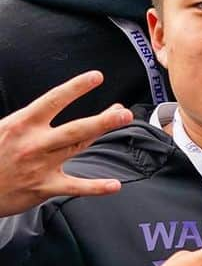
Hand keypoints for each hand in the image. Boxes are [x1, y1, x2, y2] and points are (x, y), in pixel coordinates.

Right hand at [0, 71, 133, 215]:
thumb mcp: (3, 128)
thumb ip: (29, 118)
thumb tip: (51, 103)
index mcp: (21, 124)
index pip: (53, 101)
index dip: (75, 88)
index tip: (96, 77)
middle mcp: (34, 144)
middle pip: (75, 128)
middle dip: (102, 119)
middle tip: (124, 111)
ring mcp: (40, 166)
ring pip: (77, 147)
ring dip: (102, 132)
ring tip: (125, 120)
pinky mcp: (43, 188)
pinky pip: (74, 187)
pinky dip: (95, 187)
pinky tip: (114, 185)